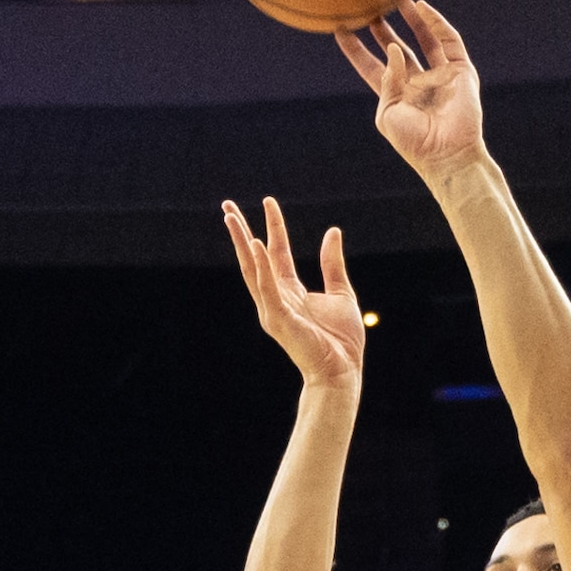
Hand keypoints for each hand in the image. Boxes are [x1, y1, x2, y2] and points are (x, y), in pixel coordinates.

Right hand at [220, 197, 364, 390]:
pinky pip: (267, 288)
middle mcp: (275, 298)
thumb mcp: (340, 291)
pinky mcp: (279, 319)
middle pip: (254, 258)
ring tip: (232, 218)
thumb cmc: (342, 339)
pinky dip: (261, 266)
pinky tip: (257, 244)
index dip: (273, 226)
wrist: (343, 369)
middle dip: (240, 231)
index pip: (276, 252)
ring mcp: (273, 309)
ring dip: (242, 243)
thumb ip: (332, 263)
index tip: (268, 201)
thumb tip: (332, 231)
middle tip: (227, 205)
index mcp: (290, 291)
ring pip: (253, 269)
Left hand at [333, 0, 487, 184]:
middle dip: (383, 28)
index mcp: (394, 96)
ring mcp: (438, 75)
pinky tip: (422, 8)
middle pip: (396, 48)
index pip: (370, 66)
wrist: (448, 154)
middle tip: (369, 5)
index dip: (356, 49)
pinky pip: (448, 40)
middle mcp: (415, 83)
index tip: (340, 28)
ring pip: (423, 39)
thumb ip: (386, 82)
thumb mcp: (388, 114)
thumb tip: (391, 49)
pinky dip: (436, 23)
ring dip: (411, 19)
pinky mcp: (459, 70)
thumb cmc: (414, 143)